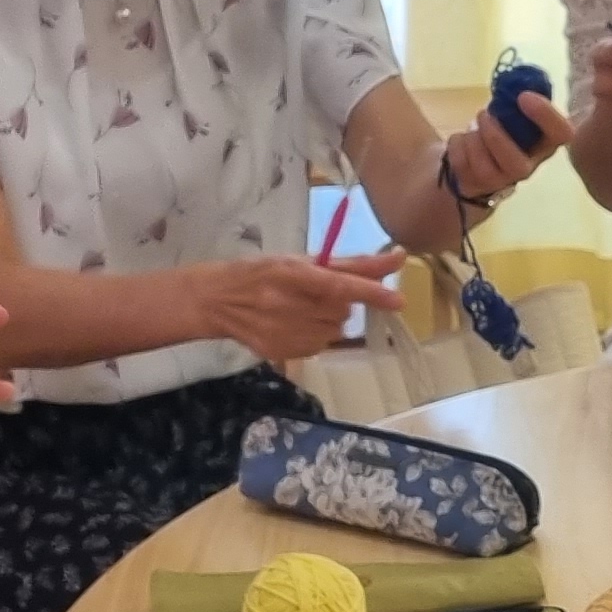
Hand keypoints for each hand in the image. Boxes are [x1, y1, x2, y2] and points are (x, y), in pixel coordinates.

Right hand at [192, 251, 406, 361]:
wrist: (214, 300)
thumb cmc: (259, 272)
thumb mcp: (296, 260)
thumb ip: (345, 263)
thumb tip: (392, 261)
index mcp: (290, 273)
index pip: (337, 285)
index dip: (369, 292)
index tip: (397, 300)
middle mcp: (287, 304)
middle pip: (341, 311)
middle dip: (340, 302)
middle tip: (317, 294)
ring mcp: (282, 332)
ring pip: (334, 331)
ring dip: (329, 320)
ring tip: (302, 309)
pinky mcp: (280, 352)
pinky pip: (319, 346)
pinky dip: (316, 336)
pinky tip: (294, 324)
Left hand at [442, 89, 573, 204]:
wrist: (472, 159)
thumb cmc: (499, 130)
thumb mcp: (511, 114)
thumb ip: (516, 102)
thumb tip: (514, 80)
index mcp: (543, 144)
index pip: (562, 135)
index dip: (546, 116)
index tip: (523, 96)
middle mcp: (526, 167)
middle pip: (516, 165)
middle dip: (495, 137)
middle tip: (483, 114)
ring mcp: (499, 181)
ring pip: (484, 167)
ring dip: (472, 139)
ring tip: (471, 128)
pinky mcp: (474, 185)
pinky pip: (461, 164)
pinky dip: (456, 145)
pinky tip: (460, 141)